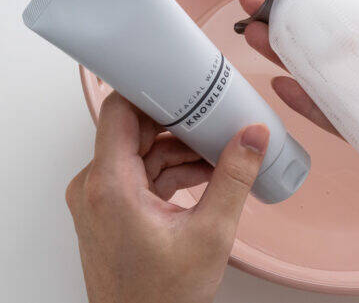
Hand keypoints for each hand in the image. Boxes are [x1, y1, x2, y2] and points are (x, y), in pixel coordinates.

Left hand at [65, 92, 269, 302]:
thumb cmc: (162, 297)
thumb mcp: (211, 233)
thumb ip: (235, 178)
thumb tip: (252, 138)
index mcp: (110, 186)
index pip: (120, 112)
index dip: (151, 92)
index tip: (182, 85)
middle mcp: (96, 187)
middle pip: (135, 130)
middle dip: (179, 124)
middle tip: (214, 118)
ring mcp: (103, 199)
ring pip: (143, 152)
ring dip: (180, 150)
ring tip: (220, 153)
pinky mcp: (113, 209)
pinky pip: (143, 174)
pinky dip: (173, 171)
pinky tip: (206, 175)